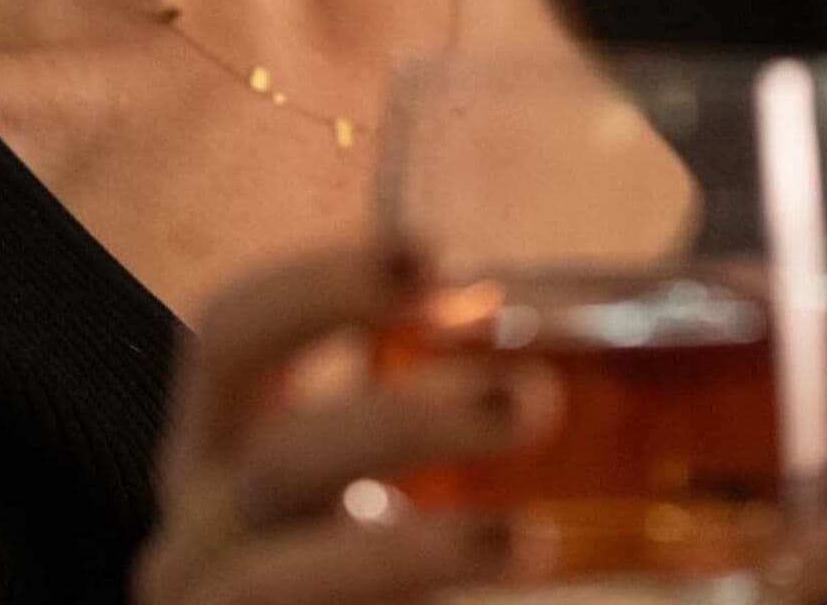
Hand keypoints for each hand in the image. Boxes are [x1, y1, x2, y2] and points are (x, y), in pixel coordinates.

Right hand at [131, 236, 563, 603]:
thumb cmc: (343, 549)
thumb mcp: (362, 467)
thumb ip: (455, 407)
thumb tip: (621, 338)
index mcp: (223, 438)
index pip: (234, 336)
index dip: (317, 289)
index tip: (432, 256)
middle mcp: (204, 521)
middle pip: (278, 461)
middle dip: (404, 425)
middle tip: (533, 398)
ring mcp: (216, 602)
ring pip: (283, 580)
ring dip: (411, 554)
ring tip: (528, 539)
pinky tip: (498, 594)